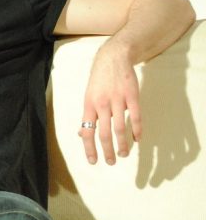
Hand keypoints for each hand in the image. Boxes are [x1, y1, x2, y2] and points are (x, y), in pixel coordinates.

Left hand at [80, 42, 141, 164]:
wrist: (113, 58)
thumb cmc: (99, 80)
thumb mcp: (88, 96)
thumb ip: (87, 116)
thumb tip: (81, 135)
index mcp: (88, 105)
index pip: (87, 131)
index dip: (89, 148)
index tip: (93, 161)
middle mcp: (101, 104)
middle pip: (103, 133)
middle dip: (107, 151)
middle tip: (111, 162)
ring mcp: (117, 100)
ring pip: (119, 128)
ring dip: (122, 144)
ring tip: (124, 154)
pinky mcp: (132, 95)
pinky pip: (135, 117)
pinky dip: (137, 130)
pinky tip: (138, 139)